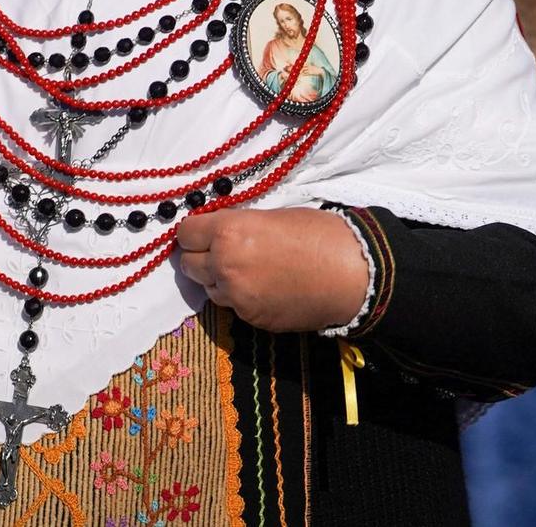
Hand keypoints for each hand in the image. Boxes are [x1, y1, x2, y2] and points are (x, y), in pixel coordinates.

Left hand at [175, 207, 369, 333]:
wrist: (351, 274)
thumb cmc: (318, 235)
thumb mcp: (271, 216)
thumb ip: (239, 226)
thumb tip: (220, 232)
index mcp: (229, 232)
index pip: (185, 234)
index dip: (193, 232)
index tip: (201, 232)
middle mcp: (225, 265)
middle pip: (188, 264)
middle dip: (200, 257)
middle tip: (219, 251)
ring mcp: (237, 296)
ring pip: (209, 288)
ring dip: (219, 280)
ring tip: (247, 270)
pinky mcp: (251, 318)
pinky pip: (233, 306)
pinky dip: (241, 297)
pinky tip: (265, 287)